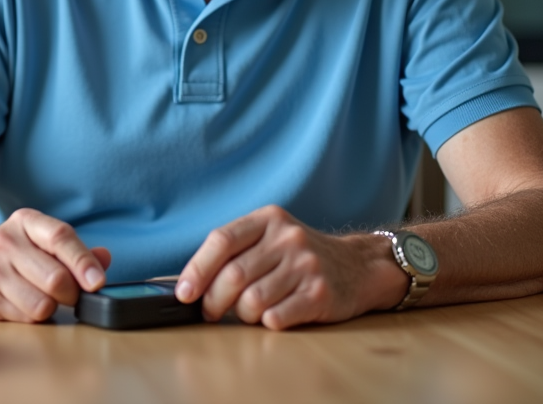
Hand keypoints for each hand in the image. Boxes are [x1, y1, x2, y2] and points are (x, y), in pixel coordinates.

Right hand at [0, 208, 110, 322]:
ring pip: (42, 305)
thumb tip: (104, 259)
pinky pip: (25, 319)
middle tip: (69, 293)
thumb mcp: (39, 238)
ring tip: (42, 296)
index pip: (60, 238)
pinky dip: (32, 316)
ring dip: (51, 307)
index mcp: (25, 222)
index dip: (83, 262)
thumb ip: (74, 249)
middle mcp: (4, 243)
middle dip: (71, 292)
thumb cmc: (12, 251)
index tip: (98, 282)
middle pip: (55, 279)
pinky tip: (22, 302)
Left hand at [175, 205, 402, 329]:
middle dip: (213, 301)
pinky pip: (277, 317)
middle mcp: (288, 238)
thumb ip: (237, 250)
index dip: (196, 269)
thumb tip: (192, 282)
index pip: (221, 241)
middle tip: (210, 312)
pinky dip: (266, 322)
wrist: (358, 266)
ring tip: (246, 313)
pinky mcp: (321, 293)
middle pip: (233, 275)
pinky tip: (272, 316)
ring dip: (241, 315)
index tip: (184, 293)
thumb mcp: (271, 237)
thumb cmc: (301, 256)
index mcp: (269, 219)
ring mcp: (306, 265)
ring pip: (252, 300)